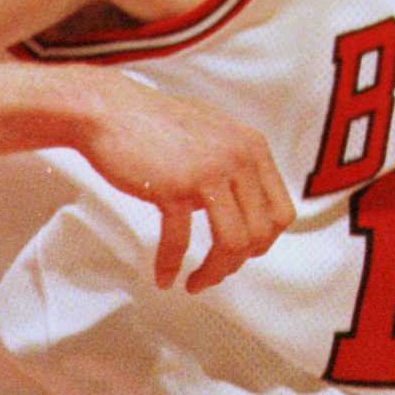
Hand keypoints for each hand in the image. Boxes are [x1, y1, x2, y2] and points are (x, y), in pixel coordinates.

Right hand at [76, 69, 294, 292]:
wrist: (114, 111)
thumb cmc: (159, 125)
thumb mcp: (216, 134)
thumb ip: (237, 164)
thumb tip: (248, 208)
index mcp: (252, 146)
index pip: (281, 211)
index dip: (263, 242)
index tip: (241, 254)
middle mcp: (238, 156)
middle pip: (260, 233)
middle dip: (237, 263)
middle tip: (214, 273)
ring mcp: (208, 170)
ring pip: (233, 243)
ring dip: (214, 272)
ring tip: (195, 283)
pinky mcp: (174, 186)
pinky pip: (180, 242)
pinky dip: (170, 266)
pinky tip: (163, 276)